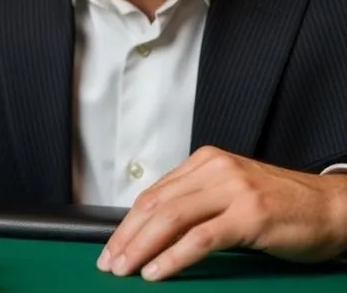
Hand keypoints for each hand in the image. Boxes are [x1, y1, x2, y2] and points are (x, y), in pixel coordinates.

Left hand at [97, 146, 346, 280]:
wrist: (333, 208)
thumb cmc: (282, 205)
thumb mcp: (230, 194)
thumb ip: (195, 203)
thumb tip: (152, 231)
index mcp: (205, 162)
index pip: (153, 193)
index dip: (127, 223)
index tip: (111, 246)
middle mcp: (214, 170)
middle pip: (155, 205)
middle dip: (127, 237)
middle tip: (109, 262)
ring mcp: (233, 190)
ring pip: (171, 218)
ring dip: (141, 247)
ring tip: (124, 269)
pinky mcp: (250, 215)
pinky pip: (200, 238)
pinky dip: (172, 257)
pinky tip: (156, 271)